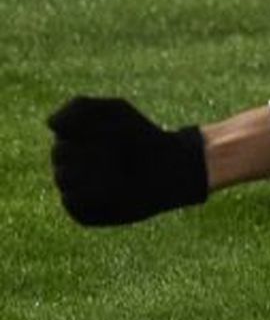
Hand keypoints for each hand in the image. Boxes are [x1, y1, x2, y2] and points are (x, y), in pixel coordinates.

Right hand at [49, 96, 209, 225]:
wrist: (170, 168)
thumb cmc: (142, 137)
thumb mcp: (115, 111)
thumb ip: (79, 107)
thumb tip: (49, 124)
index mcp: (71, 139)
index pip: (62, 129)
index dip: (91, 126)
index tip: (117, 127)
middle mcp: (67, 165)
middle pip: (60, 153)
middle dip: (94, 148)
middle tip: (120, 152)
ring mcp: (73, 189)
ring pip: (64, 177)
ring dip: (95, 170)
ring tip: (120, 170)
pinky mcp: (82, 212)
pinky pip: (72, 201)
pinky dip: (94, 192)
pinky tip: (116, 189)